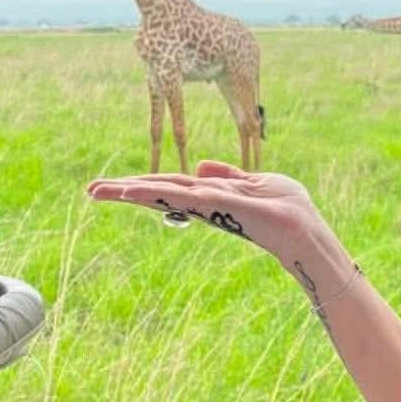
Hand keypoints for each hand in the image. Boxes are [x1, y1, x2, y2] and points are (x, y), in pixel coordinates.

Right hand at [86, 161, 322, 267]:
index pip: (169, 185)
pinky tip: (140, 193)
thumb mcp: (258, 183)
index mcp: (212, 196)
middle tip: (89, 190)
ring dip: (136, 191)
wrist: (311, 234)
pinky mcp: (229, 209)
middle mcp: (209, 203)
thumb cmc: (289, 209)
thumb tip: (200, 167)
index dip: (138, 184)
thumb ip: (229, 176)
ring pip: (169, 194)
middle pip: (161, 190)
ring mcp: (217, 207)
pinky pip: (192, 197)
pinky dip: (165, 194)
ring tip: (103, 190)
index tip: (105, 186)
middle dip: (125, 189)